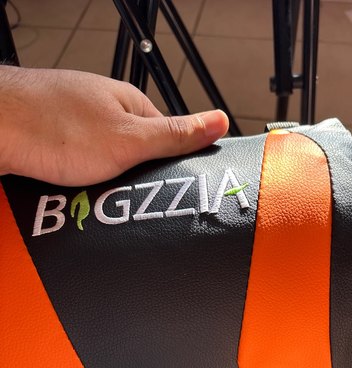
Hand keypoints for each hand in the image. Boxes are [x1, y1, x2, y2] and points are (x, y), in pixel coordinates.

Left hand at [0, 66, 228, 185]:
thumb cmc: (52, 126)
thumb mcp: (129, 139)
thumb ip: (175, 134)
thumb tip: (218, 120)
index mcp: (128, 104)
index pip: (167, 137)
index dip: (170, 166)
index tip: (171, 189)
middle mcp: (102, 111)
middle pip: (134, 155)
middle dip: (130, 181)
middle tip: (126, 198)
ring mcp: (75, 125)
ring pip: (103, 167)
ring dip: (100, 186)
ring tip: (94, 197)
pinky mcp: (53, 142)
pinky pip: (76, 170)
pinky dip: (76, 184)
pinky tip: (72, 192)